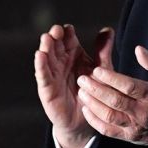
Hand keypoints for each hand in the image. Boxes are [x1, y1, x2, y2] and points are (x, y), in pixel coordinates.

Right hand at [34, 24, 113, 147]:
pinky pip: (43, 76)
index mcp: (73, 54)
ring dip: (46, 48)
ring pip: (47, 58)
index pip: (68, 39)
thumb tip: (108, 29)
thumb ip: (103, 50)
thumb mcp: (101, 69)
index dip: (67, 33)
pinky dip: (41, 66)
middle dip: (54, 37)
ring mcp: (52, 74)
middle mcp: (61, 62)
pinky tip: (40, 55)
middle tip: (56, 30)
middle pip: (55, 45)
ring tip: (46, 38)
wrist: (87, 118)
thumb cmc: (94, 91)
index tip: (69, 28)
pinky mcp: (47, 89)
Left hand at [77, 45, 147, 147]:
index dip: (111, 78)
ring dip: (93, 104)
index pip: (129, 86)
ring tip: (82, 92)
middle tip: (82, 79)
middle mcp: (142, 112)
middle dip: (96, 89)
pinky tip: (86, 109)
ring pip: (109, 116)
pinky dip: (94, 120)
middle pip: (115, 101)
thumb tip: (138, 49)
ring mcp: (134, 126)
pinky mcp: (128, 136)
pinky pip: (107, 130)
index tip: (97, 70)